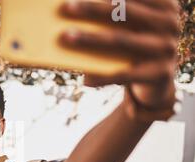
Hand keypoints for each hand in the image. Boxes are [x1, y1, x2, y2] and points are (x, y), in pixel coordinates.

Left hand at [59, 0, 179, 110]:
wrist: (157, 80)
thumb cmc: (135, 45)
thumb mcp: (130, 27)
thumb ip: (115, 14)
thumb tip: (74, 8)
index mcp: (164, 4)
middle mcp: (169, 22)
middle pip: (123, 12)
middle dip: (92, 8)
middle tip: (67, 7)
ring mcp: (166, 47)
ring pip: (121, 40)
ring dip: (90, 38)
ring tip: (66, 36)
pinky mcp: (160, 72)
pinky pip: (125, 74)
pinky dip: (102, 77)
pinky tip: (84, 79)